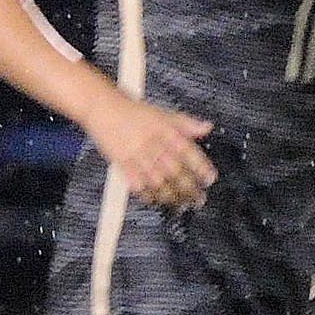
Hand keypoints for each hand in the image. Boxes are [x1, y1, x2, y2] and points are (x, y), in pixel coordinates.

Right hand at [87, 94, 215, 207]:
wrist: (104, 109)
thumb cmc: (134, 112)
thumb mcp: (164, 113)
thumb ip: (186, 123)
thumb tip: (207, 127)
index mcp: (166, 130)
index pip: (188, 151)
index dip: (201, 167)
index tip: (210, 179)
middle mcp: (153, 143)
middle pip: (175, 171)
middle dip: (189, 189)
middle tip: (199, 199)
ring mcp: (137, 155)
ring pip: (159, 182)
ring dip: (172, 196)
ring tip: (181, 204)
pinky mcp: (122, 164)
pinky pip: (137, 185)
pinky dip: (148, 196)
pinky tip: (157, 200)